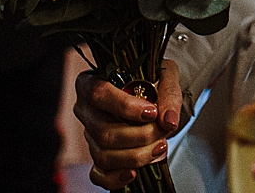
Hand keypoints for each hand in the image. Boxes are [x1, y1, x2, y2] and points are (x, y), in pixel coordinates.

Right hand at [79, 60, 182, 189]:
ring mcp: (90, 135)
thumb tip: (168, 121)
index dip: (124, 106)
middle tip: (161, 132)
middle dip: (138, 136)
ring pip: (103, 154)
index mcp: (92, 82)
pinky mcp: (97, 156)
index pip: (99, 94)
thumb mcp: (165, 75)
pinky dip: (115, 178)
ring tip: (159, 147)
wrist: (153, 98)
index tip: (151, 112)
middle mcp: (86, 110)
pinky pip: (98, 174)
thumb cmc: (152, 81)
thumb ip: (168, 94)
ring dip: (135, 156)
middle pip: (102, 130)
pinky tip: (133, 172)